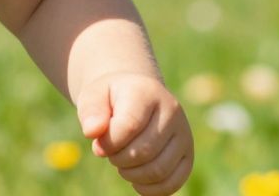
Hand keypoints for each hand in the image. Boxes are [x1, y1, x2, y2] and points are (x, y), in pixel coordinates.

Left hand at [76, 72, 193, 194]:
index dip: (109, 142)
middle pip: (145, 151)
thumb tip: (91, 132)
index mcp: (147, 92)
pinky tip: (135, 181)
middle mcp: (172, 112)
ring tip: (121, 163)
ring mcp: (183, 135)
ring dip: (132, 175)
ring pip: (159, 170)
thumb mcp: (93, 95)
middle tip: (110, 153)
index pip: (130, 125)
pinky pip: (173, 183)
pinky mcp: (187, 155)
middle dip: (119, 158)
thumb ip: (90, 111)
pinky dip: (150, 189)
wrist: (135, 95)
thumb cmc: (110, 98)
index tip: (98, 143)